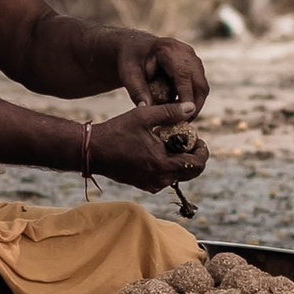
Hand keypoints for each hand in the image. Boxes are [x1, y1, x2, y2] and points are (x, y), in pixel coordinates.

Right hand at [89, 108, 209, 194]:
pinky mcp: (144, 185)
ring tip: (170, 141)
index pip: (196, 165)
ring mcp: (151, 184)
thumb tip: (192, 107)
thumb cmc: (116, 132)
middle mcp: (159, 179)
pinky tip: (157, 149)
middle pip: (190, 173)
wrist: (91, 150)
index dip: (202, 151)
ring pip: (177, 175)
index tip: (198, 138)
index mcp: (162, 164)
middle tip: (187, 139)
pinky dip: (167, 165)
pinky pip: (165, 177)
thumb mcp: (143, 116)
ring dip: (179, 159)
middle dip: (192, 155)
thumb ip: (170, 112)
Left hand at [112, 31, 207, 118]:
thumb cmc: (130, 61)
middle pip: (199, 83)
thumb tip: (146, 110)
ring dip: (195, 105)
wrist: (135, 48)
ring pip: (202, 86)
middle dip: (194, 106)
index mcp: (168, 50)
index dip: (186, 97)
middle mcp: (185, 52)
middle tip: (183, 124)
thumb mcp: (128, 75)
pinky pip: (199, 85)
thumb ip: (137, 91)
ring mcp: (192, 58)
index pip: (184, 76)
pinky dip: (193, 100)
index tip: (182, 117)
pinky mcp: (194, 66)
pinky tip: (180, 111)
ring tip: (181, 120)